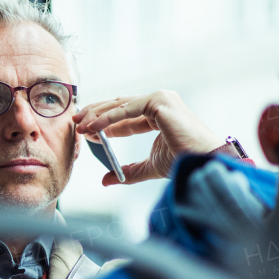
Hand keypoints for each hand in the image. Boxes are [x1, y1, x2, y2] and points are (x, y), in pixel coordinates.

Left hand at [73, 90, 223, 184]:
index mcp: (159, 113)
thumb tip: (106, 180)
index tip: (86, 130)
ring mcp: (161, 98)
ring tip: (80, 125)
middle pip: (119, 105)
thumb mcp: (149, 166)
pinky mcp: (160, 101)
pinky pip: (127, 109)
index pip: (125, 114)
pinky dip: (108, 117)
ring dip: (97, 115)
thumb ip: (128, 171)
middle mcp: (160, 101)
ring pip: (120, 105)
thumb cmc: (183, 161)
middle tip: (76, 122)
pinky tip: (93, 127)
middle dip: (95, 113)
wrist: (202, 162)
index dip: (104, 122)